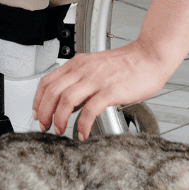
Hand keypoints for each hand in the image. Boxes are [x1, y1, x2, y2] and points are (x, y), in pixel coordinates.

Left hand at [32, 39, 179, 139]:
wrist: (150, 56)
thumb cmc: (128, 64)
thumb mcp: (96, 66)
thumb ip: (81, 79)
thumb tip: (69, 101)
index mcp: (78, 63)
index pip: (47, 81)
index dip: (38, 100)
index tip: (37, 113)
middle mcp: (84, 70)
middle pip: (52, 92)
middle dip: (44, 113)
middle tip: (45, 126)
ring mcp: (96, 80)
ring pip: (66, 101)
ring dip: (59, 119)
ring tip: (61, 130)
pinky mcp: (110, 91)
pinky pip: (90, 110)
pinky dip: (83, 124)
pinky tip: (83, 133)